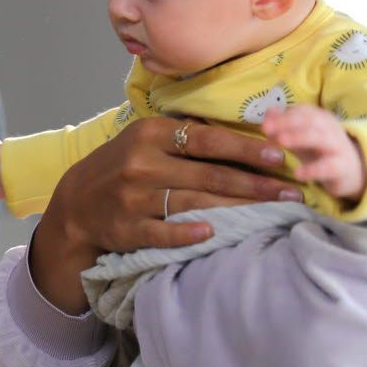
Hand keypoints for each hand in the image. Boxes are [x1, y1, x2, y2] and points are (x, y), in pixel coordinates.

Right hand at [31, 117, 301, 313]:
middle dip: (255, 183)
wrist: (75, 205)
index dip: (245, 148)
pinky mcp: (125, 228)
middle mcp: (141, 162)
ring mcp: (132, 197)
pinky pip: (162, 231)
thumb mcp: (145, 140)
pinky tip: (213, 233)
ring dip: (237, 209)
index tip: (280, 156)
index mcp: (149, 134)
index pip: (207, 140)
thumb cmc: (122, 167)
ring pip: (193, 202)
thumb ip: (184, 136)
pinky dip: (186, 232)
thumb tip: (242, 133)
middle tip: (290, 191)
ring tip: (272, 213)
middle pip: (208, 174)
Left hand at [261, 105, 365, 200]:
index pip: (302, 111)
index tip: (264, 125)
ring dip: (299, 137)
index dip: (283, 115)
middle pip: (310, 120)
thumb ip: (282, 126)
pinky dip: (313, 169)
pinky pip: (329, 166)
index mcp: (319, 118)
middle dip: (287, 122)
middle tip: (266, 129)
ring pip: (319, 138)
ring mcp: (337, 147)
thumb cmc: (318, 151)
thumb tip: (267, 113)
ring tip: (280, 142)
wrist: (351, 172)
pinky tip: (298, 174)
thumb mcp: (299, 138)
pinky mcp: (342, 167)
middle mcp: (330, 128)